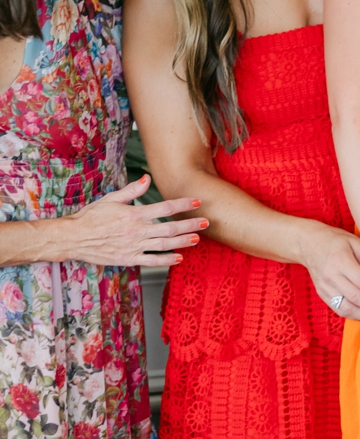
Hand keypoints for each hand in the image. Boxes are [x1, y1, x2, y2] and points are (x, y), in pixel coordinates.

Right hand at [64, 176, 207, 267]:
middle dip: (190, 224)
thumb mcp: (111, 199)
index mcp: (133, 214)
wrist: (74, 238)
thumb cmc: (91, 217)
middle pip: (169, 227)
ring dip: (183, 242)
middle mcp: (136, 230)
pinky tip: (179, 258)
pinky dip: (166, 260)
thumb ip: (132, 190)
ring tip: (197, 239)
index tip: (197, 201)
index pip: (164, 207)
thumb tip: (147, 178)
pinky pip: (151, 260)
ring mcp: (134, 246)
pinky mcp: (129, 259)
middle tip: (206, 222)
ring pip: (164, 244)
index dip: (183, 204)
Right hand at [300, 225, 359, 322]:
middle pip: (356, 297)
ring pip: (346, 307)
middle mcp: (331, 276)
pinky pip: (338, 308)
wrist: (308, 244)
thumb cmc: (335, 240)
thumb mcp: (354, 241)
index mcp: (341, 261)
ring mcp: (325, 287)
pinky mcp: (322, 294)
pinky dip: (353, 315)